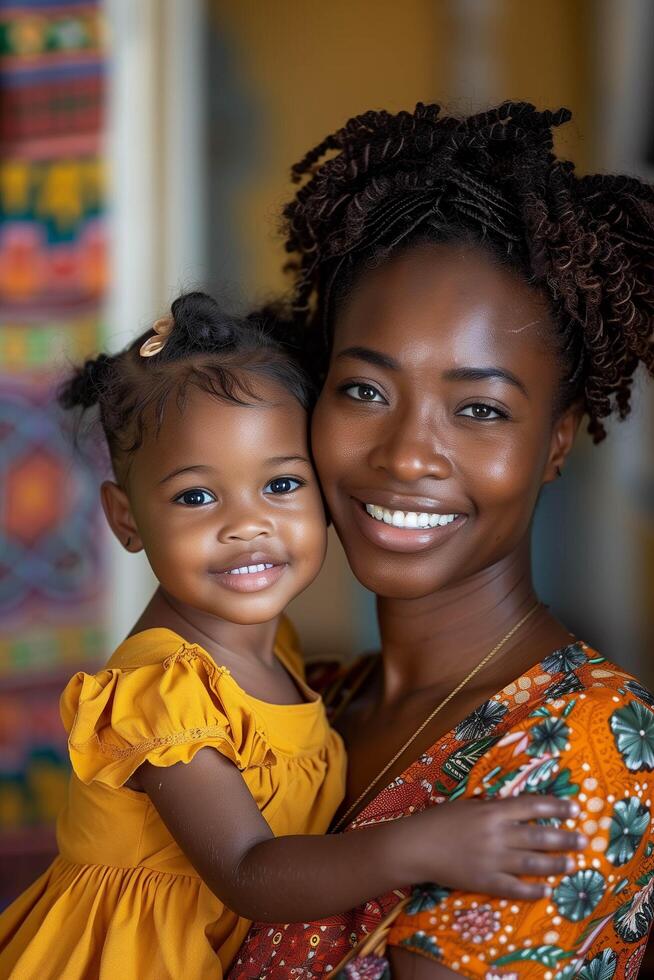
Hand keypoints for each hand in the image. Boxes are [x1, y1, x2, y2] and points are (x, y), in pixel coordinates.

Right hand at [401, 795, 584, 899]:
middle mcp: (497, 834)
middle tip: (584, 839)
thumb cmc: (439, 820)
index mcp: (492, 811)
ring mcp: (492, 859)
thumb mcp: (468, 806)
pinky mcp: (485, 881)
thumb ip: (492, 807)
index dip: (556, 807)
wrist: (417, 845)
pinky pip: (514, 888)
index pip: (532, 806)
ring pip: (532, 862)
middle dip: (565, 838)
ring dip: (556, 864)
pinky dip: (532, 889)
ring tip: (573, 864)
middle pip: (539, 835)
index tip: (575, 808)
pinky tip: (546, 890)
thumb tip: (515, 806)